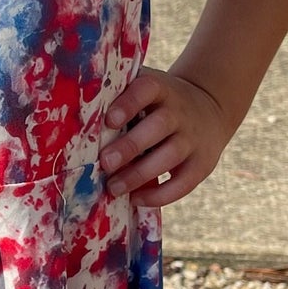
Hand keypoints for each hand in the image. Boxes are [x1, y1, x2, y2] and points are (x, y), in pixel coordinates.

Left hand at [98, 68, 230, 206]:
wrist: (211, 108)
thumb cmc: (160, 103)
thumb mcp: (148, 91)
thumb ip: (120, 98)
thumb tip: (76, 121)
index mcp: (161, 89)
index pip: (146, 90)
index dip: (128, 104)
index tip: (109, 121)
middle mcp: (180, 111)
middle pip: (159, 125)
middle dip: (130, 146)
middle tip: (104, 163)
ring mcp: (193, 138)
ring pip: (170, 155)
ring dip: (140, 174)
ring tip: (114, 188)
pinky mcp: (202, 164)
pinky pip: (183, 183)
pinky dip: (160, 195)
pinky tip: (136, 199)